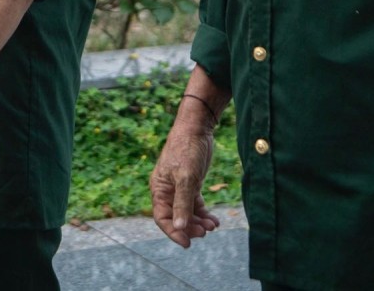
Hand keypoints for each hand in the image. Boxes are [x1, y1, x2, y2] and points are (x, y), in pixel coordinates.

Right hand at [150, 124, 219, 247]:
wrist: (196, 128)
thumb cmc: (186, 150)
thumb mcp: (186, 178)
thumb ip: (182, 203)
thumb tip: (179, 227)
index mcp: (159, 189)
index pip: (162, 218)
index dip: (173, 232)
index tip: (187, 243)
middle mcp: (167, 190)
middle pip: (176, 217)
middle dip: (189, 227)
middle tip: (204, 233)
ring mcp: (179, 187)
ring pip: (187, 212)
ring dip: (198, 222)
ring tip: (212, 226)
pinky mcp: (191, 183)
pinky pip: (195, 204)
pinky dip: (204, 213)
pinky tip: (214, 220)